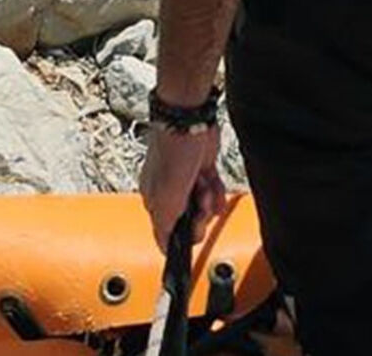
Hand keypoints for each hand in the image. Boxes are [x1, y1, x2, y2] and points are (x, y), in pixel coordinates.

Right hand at [139, 121, 226, 249]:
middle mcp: (169, 193)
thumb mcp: (167, 198)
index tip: (193, 231)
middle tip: (201, 204)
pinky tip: (213, 186)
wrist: (190, 123)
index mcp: (155, 201)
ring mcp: (186, 182)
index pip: (167, 232)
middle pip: (189, 221)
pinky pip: (213, 191)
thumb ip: (164, 226)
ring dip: (209, 200)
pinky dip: (216, 191)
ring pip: (203, 206)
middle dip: (200, 216)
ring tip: (205, 188)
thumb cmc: (173, 153)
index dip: (183, 235)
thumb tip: (164, 248)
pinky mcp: (202, 171)